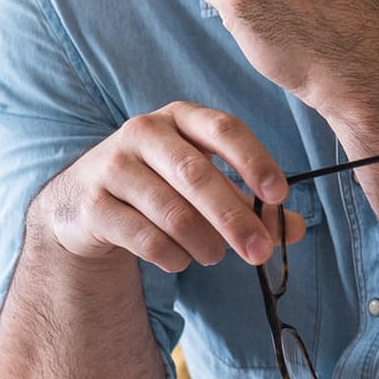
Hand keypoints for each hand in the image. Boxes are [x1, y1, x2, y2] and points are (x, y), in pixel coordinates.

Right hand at [31, 102, 305, 272]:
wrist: (83, 203)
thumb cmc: (161, 186)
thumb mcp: (206, 185)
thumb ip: (250, 204)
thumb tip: (295, 230)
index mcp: (181, 118)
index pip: (225, 129)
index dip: (255, 160)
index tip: (280, 195)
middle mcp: (144, 132)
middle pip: (197, 175)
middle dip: (234, 218)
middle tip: (260, 251)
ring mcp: (113, 165)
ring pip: (170, 210)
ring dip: (203, 241)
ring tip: (216, 256)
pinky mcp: (92, 204)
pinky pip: (142, 236)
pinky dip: (171, 254)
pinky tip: (180, 260)